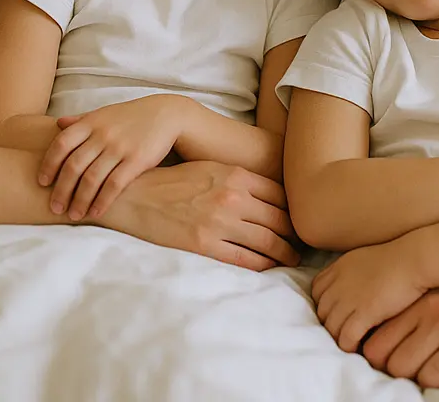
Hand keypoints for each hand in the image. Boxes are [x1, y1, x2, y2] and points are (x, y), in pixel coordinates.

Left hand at [40, 95, 184, 219]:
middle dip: (61, 190)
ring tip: (74, 215)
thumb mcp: (105, 114)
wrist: (166, 114)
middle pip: (73, 166)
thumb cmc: (131, 116)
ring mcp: (119, 147)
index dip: (48, 164)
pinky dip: (102, 201)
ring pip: (92, 179)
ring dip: (79, 200)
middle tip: (55, 208)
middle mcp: (102, 134)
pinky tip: (96, 212)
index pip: (61, 144)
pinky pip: (114, 185)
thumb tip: (58, 124)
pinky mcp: (136, 160)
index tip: (42, 182)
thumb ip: (81, 120)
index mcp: (91, 122)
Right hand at [100, 160, 299, 271]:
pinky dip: (263, 267)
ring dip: (284, 254)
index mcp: (235, 175)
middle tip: (303, 245)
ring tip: (292, 259)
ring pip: (268, 243)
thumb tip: (268, 196)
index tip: (299, 220)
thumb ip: (238, 180)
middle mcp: (232, 197)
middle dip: (295, 235)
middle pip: (280, 220)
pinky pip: (246, 261)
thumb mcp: (209, 169)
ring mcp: (220, 223)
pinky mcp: (206, 246)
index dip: (294, 210)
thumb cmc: (172, 181)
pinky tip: (268, 268)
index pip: (281, 195)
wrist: (135, 196)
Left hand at [312, 238, 427, 352]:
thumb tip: (352, 286)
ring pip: (331, 327)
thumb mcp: (364, 258)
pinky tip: (358, 348)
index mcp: (338, 268)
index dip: (323, 303)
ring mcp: (349, 298)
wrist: (413, 260)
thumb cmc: (396, 259)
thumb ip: (352, 272)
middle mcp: (339, 283)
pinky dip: (348, 345)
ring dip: (338, 338)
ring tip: (350, 344)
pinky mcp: (364, 313)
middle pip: (321, 310)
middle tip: (343, 332)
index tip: (336, 312)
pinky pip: (346, 337)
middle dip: (329, 323)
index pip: (316, 290)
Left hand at [361, 270, 438, 387]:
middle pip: (399, 365)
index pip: (379, 344)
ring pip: (427, 378)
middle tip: (407, 369)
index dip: (377, 357)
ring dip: (425, 380)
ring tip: (431, 369)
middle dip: (399, 372)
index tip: (382, 358)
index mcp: (425, 298)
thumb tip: (376, 333)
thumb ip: (411, 307)